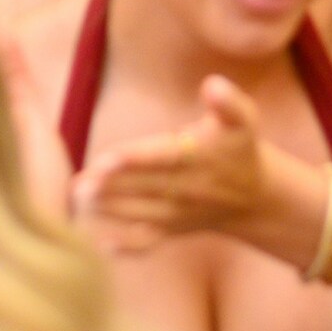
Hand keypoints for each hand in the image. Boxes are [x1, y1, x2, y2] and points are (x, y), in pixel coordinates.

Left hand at [73, 74, 273, 254]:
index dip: (134, 159)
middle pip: (143, 187)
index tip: (106, 159)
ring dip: (107, 208)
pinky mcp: (172, 230)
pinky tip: (99, 243)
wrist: (255, 197)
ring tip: (75, 200)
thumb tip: (213, 85)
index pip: (162, 158)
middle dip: (110, 186)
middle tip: (78, 184)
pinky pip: (148, 241)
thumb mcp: (242, 119)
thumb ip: (227, 102)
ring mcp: (178, 213)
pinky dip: (126, 246)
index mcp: (197, 158)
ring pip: (139, 213)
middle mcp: (186, 189)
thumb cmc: (239, 148)